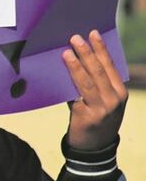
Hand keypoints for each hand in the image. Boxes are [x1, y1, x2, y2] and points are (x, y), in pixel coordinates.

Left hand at [62, 30, 127, 150]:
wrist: (95, 148)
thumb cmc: (96, 117)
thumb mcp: (104, 101)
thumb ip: (95, 84)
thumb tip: (75, 59)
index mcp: (120, 91)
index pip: (110, 65)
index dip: (101, 48)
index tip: (92, 33)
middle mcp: (114, 98)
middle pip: (98, 70)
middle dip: (87, 52)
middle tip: (75, 38)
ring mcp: (102, 108)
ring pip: (87, 82)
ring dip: (76, 65)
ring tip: (66, 52)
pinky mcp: (87, 116)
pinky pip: (75, 96)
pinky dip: (68, 84)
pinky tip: (60, 74)